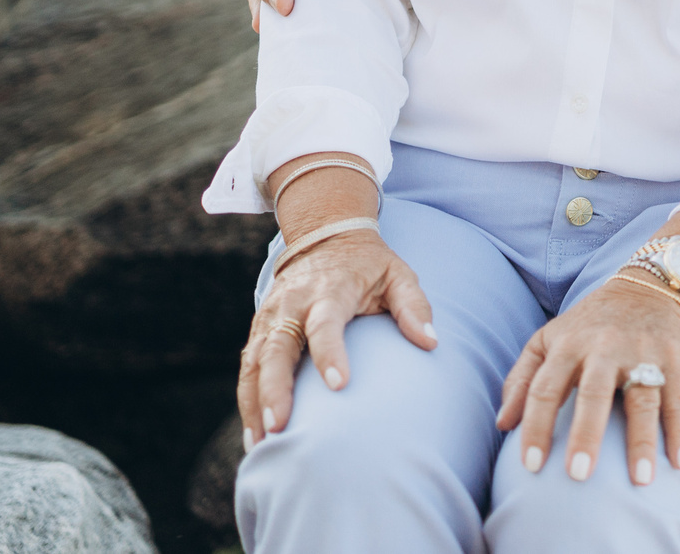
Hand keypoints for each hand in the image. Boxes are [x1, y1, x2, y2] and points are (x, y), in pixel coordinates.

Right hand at [238, 232, 435, 447]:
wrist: (326, 236)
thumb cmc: (369, 265)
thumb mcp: (398, 275)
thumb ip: (414, 307)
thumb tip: (431, 342)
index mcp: (330, 289)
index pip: (326, 323)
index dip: (330, 352)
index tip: (339, 385)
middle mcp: (294, 304)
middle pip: (278, 347)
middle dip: (275, 388)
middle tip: (280, 426)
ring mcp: (271, 317)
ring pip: (255, 362)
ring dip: (254, 403)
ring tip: (261, 443)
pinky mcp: (260, 330)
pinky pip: (248, 368)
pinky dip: (247, 401)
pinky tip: (254, 436)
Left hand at [498, 278, 679, 484]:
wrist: (651, 285)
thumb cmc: (591, 323)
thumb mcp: (549, 339)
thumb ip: (521, 378)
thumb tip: (503, 425)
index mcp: (568, 345)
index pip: (545, 389)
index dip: (536, 428)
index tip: (530, 467)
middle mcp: (605, 348)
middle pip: (594, 393)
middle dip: (586, 434)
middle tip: (578, 475)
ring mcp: (643, 352)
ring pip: (642, 399)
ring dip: (642, 441)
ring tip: (641, 480)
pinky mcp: (674, 357)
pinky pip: (678, 398)